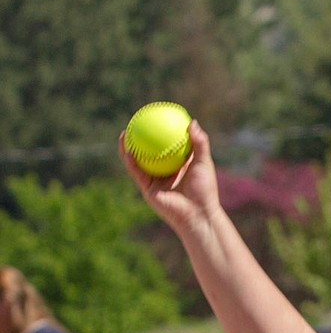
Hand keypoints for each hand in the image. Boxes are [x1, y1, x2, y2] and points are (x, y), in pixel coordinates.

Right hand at [120, 118, 219, 235]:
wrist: (198, 214)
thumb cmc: (205, 190)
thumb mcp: (204, 163)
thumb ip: (200, 143)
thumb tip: (193, 122)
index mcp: (178, 167)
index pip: (168, 147)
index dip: (161, 134)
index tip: (156, 118)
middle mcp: (165, 174)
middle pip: (150, 153)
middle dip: (141, 139)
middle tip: (136, 123)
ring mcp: (156, 183)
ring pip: (138, 163)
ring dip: (129, 148)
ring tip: (124, 133)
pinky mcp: (149, 191)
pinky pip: (137, 173)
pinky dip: (130, 162)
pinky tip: (126, 148)